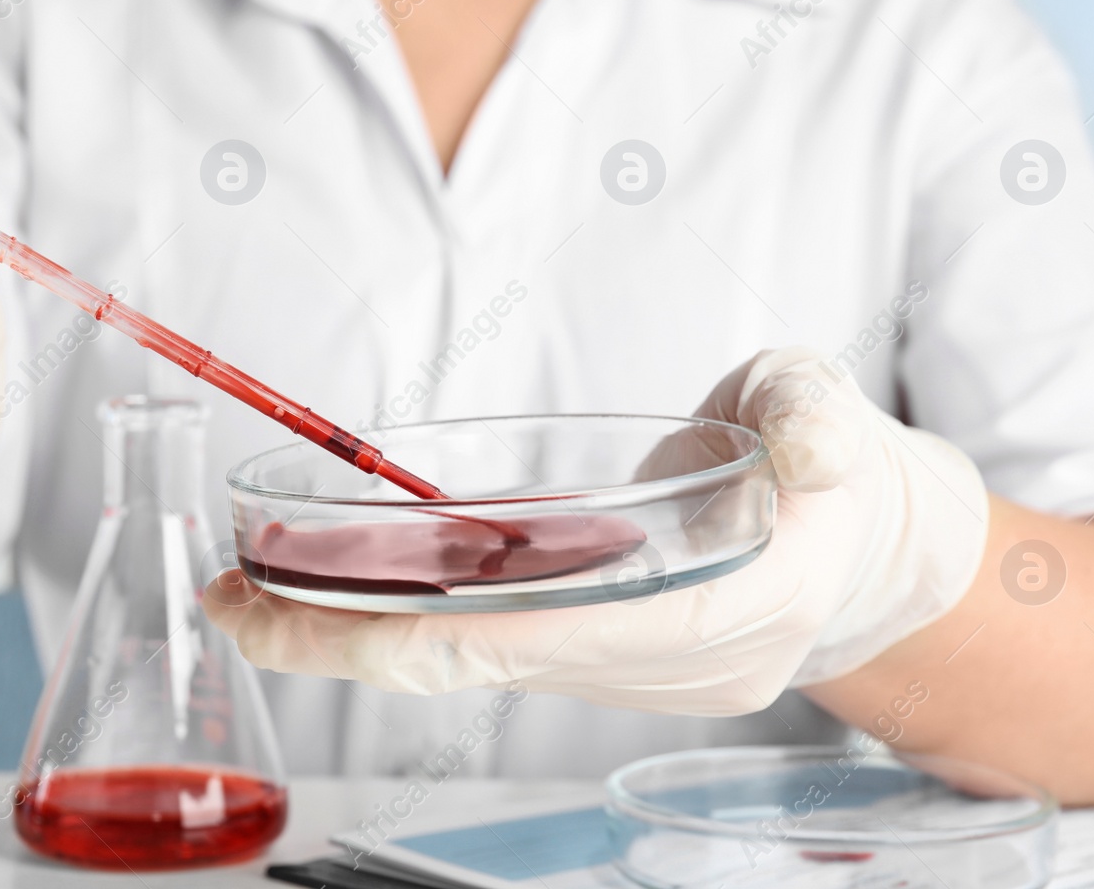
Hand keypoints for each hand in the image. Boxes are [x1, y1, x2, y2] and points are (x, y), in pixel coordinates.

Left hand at [204, 348, 987, 714]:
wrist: (865, 544)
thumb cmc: (838, 468)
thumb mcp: (836, 419)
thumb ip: (820, 429)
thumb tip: (813, 449)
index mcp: (718, 616)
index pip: (537, 641)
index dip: (410, 633)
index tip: (297, 612)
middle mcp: (657, 668)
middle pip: (476, 668)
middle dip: (342, 645)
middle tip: (227, 603)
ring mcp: (626, 674)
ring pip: (470, 668)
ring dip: (358, 638)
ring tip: (250, 593)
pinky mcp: (602, 654)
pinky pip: (486, 651)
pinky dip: (405, 625)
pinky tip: (338, 592)